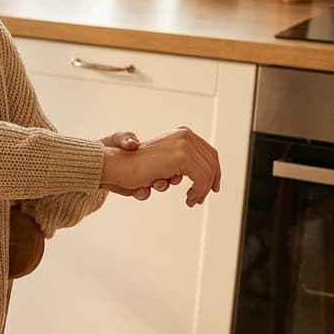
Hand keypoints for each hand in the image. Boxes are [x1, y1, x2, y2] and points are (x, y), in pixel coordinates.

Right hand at [99, 126, 219, 206]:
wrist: (120, 165)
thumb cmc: (137, 166)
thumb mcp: (164, 158)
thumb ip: (180, 160)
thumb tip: (199, 173)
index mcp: (183, 133)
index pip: (209, 152)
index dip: (213, 171)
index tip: (211, 186)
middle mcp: (186, 135)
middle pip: (212, 162)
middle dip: (210, 182)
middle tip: (201, 197)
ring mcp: (184, 145)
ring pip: (208, 172)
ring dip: (202, 190)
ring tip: (193, 200)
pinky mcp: (182, 157)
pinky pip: (201, 179)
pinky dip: (198, 191)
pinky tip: (188, 199)